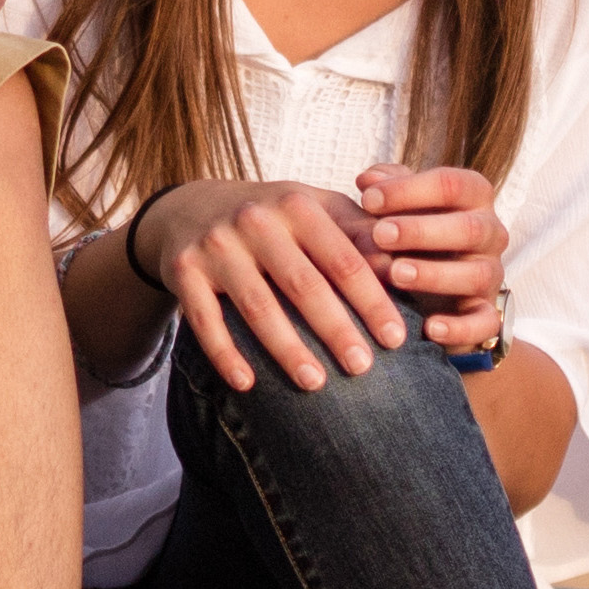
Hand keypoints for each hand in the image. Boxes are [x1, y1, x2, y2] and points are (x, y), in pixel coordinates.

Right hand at [143, 177, 415, 394]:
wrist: (192, 207)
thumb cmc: (275, 217)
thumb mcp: (316, 210)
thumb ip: (359, 233)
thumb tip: (405, 267)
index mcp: (296, 204)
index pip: (343, 258)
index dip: (372, 300)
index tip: (397, 338)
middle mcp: (254, 220)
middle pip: (302, 284)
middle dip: (335, 328)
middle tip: (363, 368)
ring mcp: (215, 245)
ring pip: (256, 306)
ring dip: (286, 348)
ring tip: (315, 384)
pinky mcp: (183, 270)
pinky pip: (205, 319)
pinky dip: (225, 353)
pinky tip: (246, 384)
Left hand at [350, 163, 503, 352]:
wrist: (432, 288)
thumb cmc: (411, 233)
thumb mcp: (399, 204)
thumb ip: (387, 188)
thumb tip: (368, 180)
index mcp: (473, 198)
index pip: (451, 184)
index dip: (409, 190)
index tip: (367, 200)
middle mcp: (490, 233)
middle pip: (469, 228)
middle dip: (421, 231)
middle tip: (380, 235)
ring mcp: (492, 274)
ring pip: (476, 274)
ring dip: (434, 274)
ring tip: (396, 275)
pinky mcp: (489, 314)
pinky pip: (486, 322)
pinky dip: (460, 327)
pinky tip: (430, 327)